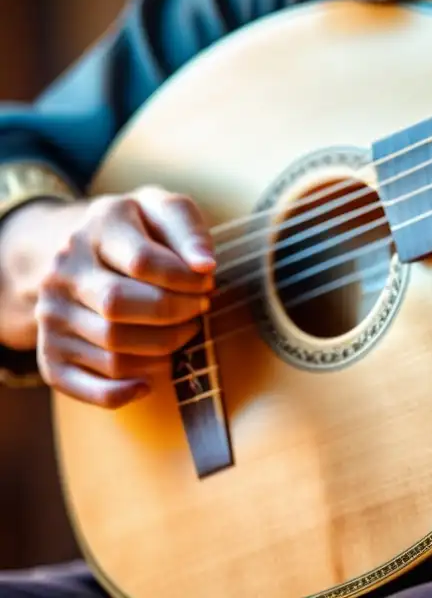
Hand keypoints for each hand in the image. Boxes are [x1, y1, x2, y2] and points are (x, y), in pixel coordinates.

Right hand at [36, 186, 214, 408]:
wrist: (93, 253)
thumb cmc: (145, 232)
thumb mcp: (167, 212)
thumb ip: (189, 231)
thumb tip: (205, 264)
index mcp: (96, 228)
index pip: (143, 261)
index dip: (186, 279)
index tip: (207, 281)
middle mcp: (63, 271)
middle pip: (119, 306)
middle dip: (176, 313)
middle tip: (201, 308)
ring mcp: (51, 314)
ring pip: (110, 349)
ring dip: (163, 349)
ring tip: (185, 331)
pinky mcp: (50, 352)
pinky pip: (79, 385)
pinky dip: (120, 393)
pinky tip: (150, 381)